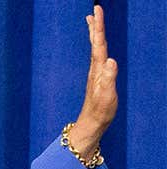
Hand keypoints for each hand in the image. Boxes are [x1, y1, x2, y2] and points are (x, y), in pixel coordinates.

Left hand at [67, 5, 117, 156]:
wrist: (92, 123)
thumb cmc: (100, 111)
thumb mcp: (107, 95)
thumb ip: (108, 78)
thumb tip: (110, 61)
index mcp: (98, 69)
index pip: (99, 43)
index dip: (98, 26)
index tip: (96, 11)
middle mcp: (95, 68)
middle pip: (95, 42)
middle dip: (96, 25)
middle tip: (94, 9)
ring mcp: (96, 73)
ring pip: (96, 48)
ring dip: (95, 33)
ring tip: (92, 21)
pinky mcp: (98, 78)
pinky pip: (98, 56)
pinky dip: (98, 46)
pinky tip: (98, 46)